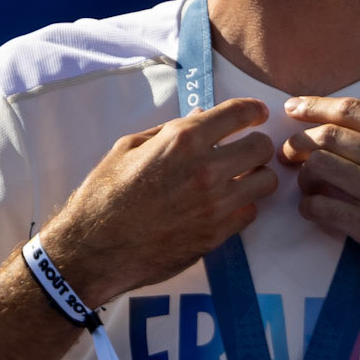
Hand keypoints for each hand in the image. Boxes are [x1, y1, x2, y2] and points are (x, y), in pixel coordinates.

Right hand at [45, 98, 275, 303]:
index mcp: (181, 140)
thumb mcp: (127, 148)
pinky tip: (226, 205)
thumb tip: (199, 117)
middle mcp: (205, 170)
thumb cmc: (104, 195)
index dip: (253, 110)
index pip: (238, 113)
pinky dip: (243, 206)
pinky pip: (250, 213)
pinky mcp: (216, 235)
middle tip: (246, 150)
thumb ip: (167, 131)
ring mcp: (215, 205)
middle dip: (256, 144)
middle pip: (261, 147)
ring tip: (240, 179)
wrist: (94, 249)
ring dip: (256, 177)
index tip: (258, 114)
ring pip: (265, 182)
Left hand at [280, 94, 359, 300]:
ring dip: (302, 177)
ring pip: (318, 170)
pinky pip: (323, 210)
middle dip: (297, 143)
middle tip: (288, 153)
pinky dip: (310, 208)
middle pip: (325, 137)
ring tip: (305, 185)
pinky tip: (314, 210)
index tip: (292, 109)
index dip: (312, 106)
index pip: (348, 110)